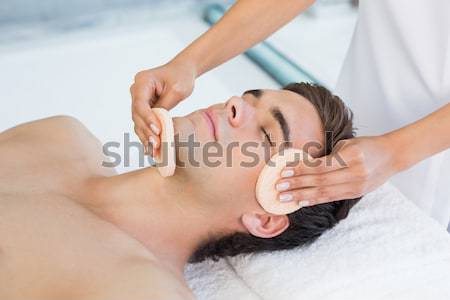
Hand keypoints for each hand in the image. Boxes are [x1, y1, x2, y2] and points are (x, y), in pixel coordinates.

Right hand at [130, 60, 195, 154]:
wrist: (182, 71)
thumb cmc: (181, 77)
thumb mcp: (177, 90)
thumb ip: (165, 106)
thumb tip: (158, 124)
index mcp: (142, 81)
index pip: (140, 103)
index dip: (147, 119)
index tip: (157, 130)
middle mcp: (136, 90)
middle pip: (137, 114)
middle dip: (146, 130)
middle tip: (156, 144)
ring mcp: (138, 99)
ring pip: (138, 121)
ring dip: (145, 135)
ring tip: (154, 149)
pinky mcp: (144, 107)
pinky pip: (143, 122)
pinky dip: (147, 134)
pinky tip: (150, 148)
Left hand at [275, 135, 398, 205]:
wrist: (392, 155)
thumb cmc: (366, 145)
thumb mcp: (348, 144)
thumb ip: (328, 155)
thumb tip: (302, 164)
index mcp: (352, 156)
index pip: (321, 166)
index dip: (300, 169)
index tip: (283, 171)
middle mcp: (355, 172)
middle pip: (320, 181)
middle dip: (296, 184)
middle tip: (278, 186)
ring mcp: (356, 185)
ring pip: (324, 192)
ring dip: (301, 195)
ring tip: (284, 197)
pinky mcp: (356, 193)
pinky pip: (330, 198)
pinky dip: (313, 200)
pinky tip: (300, 201)